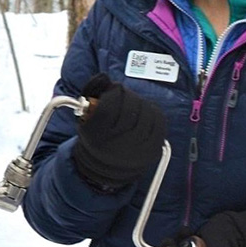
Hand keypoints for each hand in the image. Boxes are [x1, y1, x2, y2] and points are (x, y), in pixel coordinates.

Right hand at [72, 73, 166, 190]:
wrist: (105, 168)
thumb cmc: (96, 137)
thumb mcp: (86, 119)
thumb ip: (92, 96)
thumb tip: (104, 78)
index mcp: (97, 136)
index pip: (109, 106)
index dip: (114, 93)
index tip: (115, 89)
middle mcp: (116, 145)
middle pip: (130, 110)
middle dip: (129, 97)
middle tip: (126, 95)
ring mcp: (136, 150)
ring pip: (146, 115)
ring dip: (142, 104)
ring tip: (136, 104)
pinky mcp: (151, 151)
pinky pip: (159, 125)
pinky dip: (155, 114)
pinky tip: (148, 112)